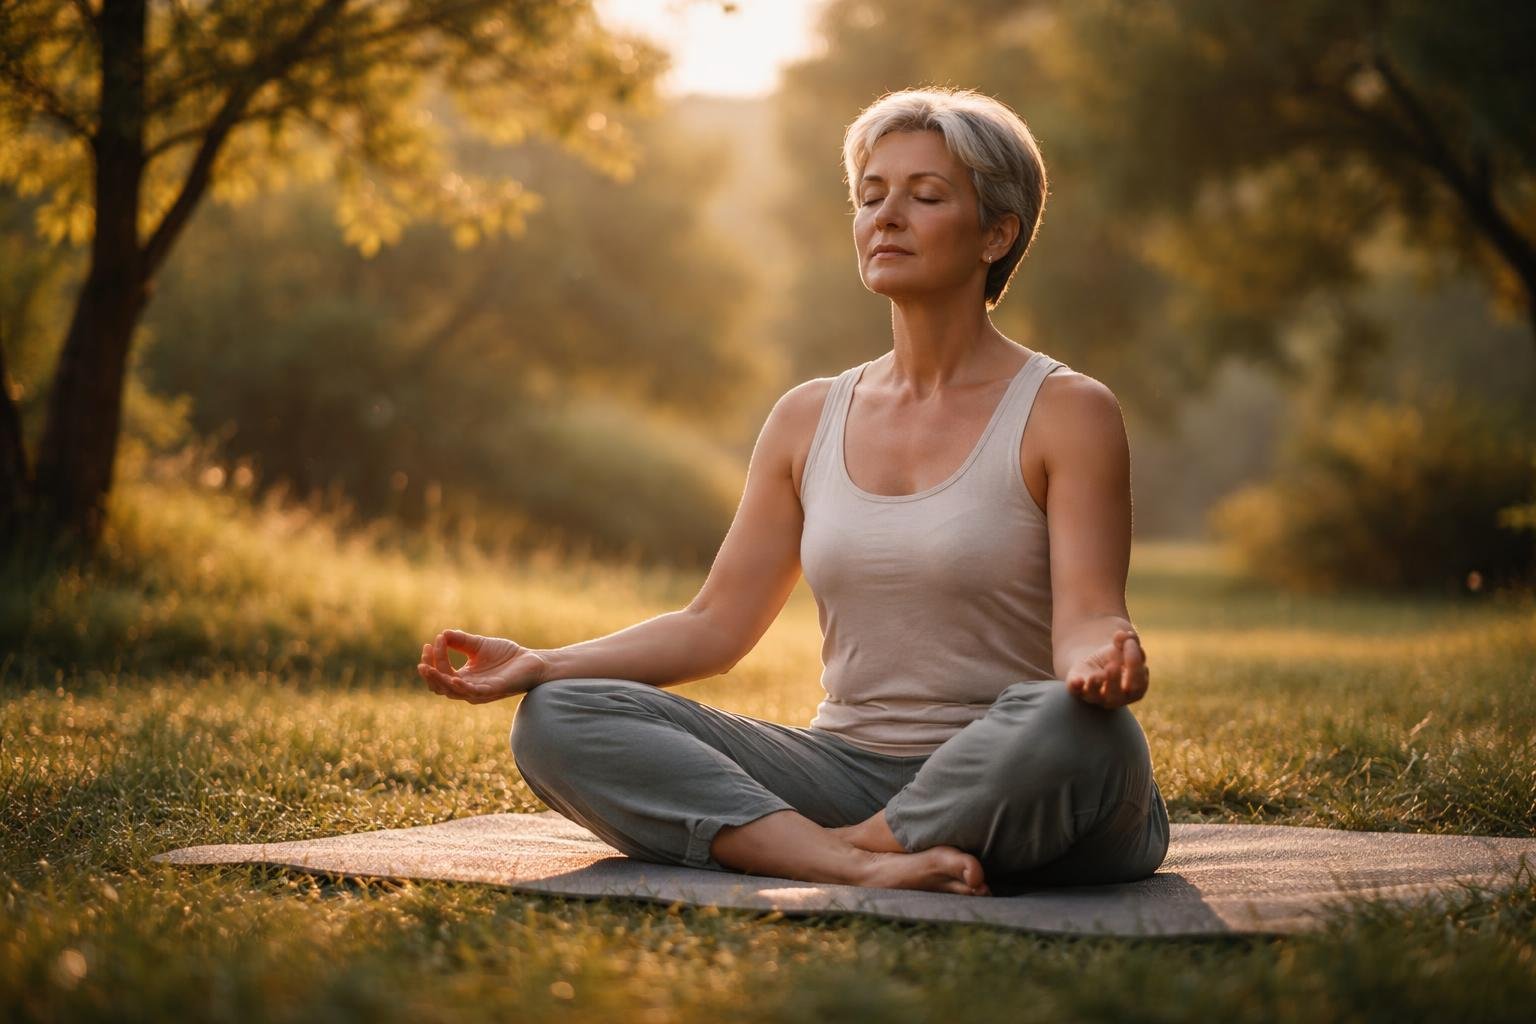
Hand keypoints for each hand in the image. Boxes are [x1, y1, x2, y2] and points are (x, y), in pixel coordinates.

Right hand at [417, 629, 547, 703]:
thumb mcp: (479, 645)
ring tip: (428, 667)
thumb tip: (442, 633)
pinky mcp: (493, 691)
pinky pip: (473, 693)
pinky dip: (461, 687)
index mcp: (463, 678)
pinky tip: (453, 677)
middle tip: (425, 655)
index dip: (433, 659)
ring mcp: (479, 692)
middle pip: (439, 686)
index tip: (432, 641)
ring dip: (438, 679)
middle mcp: (468, 688)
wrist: (531, 660)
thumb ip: (461, 641)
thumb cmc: (506, 655)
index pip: (440, 673)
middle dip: (429, 672)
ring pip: (451, 691)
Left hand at [1065, 629, 1148, 708]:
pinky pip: (1075, 691)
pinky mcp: (1077, 689)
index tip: (1129, 643)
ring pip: (1095, 697)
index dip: (1135, 663)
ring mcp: (1095, 696)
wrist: (1095, 663)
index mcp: (1134, 690)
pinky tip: (1077, 680)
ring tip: (1095, 675)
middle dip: (1114, 680)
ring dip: (1096, 685)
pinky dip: (1076, 686)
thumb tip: (1122, 635)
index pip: (1138, 683)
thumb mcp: (1125, 647)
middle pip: (1117, 696)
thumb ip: (1129, 639)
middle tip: (1112, 665)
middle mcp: (1115, 698)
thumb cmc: (1117, 658)